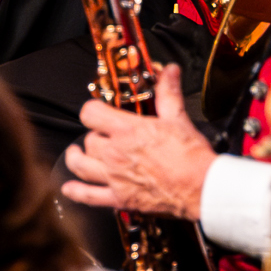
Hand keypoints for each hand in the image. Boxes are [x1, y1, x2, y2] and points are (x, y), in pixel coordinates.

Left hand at [64, 62, 213, 219]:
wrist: (201, 187)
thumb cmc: (191, 156)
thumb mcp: (178, 118)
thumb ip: (168, 92)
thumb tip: (169, 71)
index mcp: (127, 131)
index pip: (91, 113)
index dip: (92, 110)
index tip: (96, 111)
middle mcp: (115, 153)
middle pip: (89, 140)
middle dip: (94, 136)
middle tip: (103, 136)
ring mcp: (115, 177)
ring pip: (81, 166)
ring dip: (76, 159)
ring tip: (76, 154)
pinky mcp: (120, 198)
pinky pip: (90, 196)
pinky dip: (76, 193)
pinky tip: (69, 189)